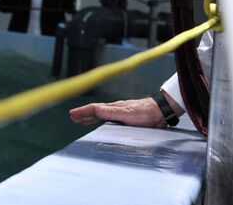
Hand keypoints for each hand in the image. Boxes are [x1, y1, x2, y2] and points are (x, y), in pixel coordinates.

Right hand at [68, 93, 182, 127]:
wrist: (160, 112)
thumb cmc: (145, 113)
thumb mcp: (125, 113)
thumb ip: (109, 112)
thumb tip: (93, 110)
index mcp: (113, 108)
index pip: (93, 109)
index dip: (82, 111)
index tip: (72, 114)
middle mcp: (115, 109)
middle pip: (95, 111)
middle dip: (83, 114)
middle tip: (72, 117)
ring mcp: (121, 113)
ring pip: (102, 115)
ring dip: (91, 118)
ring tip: (82, 121)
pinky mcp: (127, 119)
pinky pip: (109, 119)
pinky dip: (101, 121)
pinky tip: (103, 124)